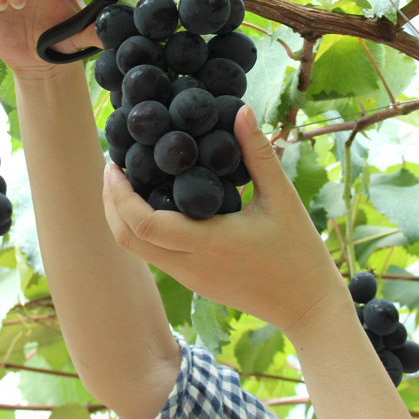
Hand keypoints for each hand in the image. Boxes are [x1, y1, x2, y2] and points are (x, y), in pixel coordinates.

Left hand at [101, 105, 349, 338]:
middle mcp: (191, 266)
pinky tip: (157, 205)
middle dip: (110, 203)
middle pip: (127, 239)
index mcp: (209, 243)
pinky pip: (157, 256)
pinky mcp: (196, 284)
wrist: (309, 307)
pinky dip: (145, 230)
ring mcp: (191, 279)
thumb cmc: (300, 252)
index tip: (114, 164)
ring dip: (124, 217)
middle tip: (112, 168)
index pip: (143, 223)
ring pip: (138, 251)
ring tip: (129, 182)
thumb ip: (258, 153)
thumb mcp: (282, 199)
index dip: (119, 194)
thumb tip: (241, 111)